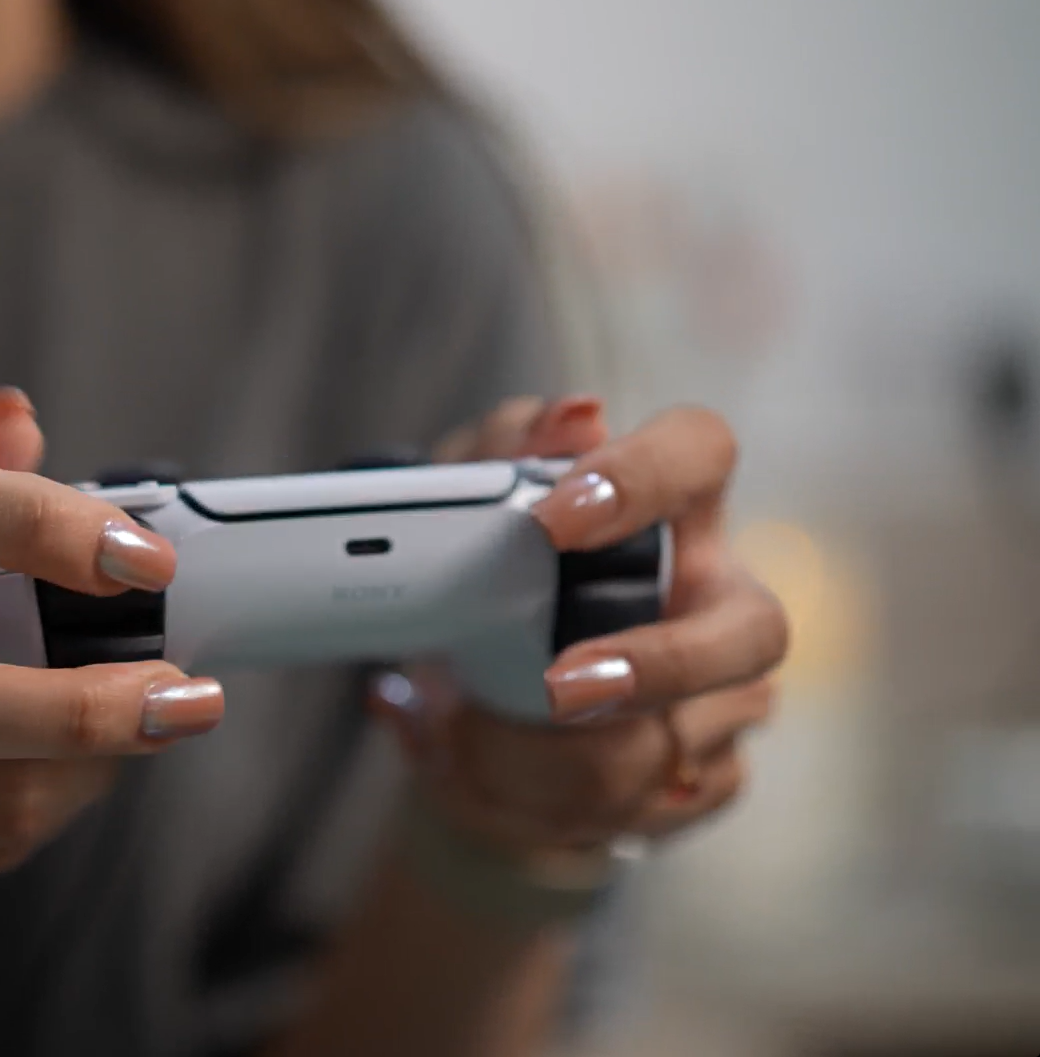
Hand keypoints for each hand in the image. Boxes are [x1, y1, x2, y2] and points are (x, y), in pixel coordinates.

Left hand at [381, 396, 788, 851]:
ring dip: (564, 753)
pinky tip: (515, 782)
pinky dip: (561, 799)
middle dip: (661, 666)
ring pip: (681, 739)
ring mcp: (729, 695)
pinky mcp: (710, 776)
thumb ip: (500, 454)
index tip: (558, 519)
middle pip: (757, 629)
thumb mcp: (462, 515)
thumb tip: (571, 417)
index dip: (643, 479)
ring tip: (481, 738)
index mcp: (669, 507)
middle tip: (561, 687)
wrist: (474, 720)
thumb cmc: (490, 591)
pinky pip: (649, 802)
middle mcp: (720, 596)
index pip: (699, 453)